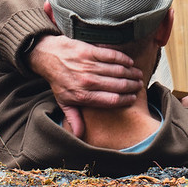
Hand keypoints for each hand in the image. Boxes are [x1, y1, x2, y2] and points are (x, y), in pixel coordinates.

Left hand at [27, 35, 142, 137]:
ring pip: (117, 70)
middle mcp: (87, 81)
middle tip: (139, 85)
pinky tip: (130, 62)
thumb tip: (80, 135)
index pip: (111, 100)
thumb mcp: (64, 102)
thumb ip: (74, 118)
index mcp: (83, 96)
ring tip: (138, 74)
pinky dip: (123, 59)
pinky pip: (112, 55)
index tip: (133, 98)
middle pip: (118, 85)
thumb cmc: (59, 81)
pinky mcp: (90, 51)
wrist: (48, 57)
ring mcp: (89, 65)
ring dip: (131, 73)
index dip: (126, 99)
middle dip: (132, 86)